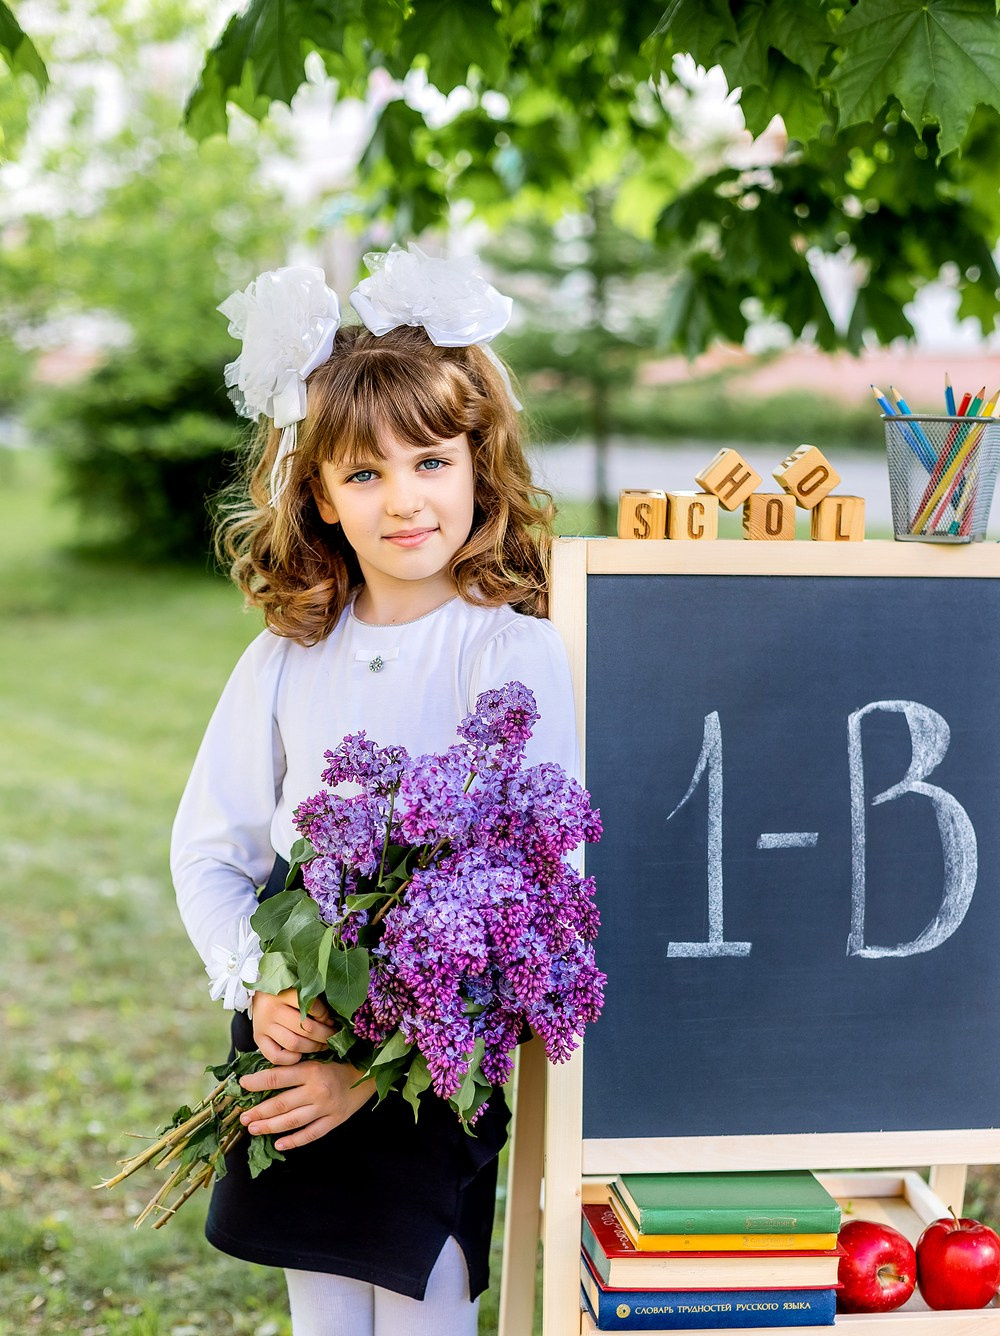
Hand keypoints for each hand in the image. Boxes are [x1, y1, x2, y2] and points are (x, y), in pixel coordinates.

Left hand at [239, 1059, 375, 1149]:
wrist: (368, 1074)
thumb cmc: (338, 1063)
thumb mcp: (317, 1058)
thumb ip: (295, 1066)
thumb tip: (263, 1075)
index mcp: (311, 1069)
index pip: (277, 1077)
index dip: (257, 1082)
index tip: (242, 1085)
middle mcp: (317, 1090)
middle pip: (281, 1103)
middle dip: (258, 1111)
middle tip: (243, 1117)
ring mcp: (326, 1108)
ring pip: (292, 1121)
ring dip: (270, 1127)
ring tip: (254, 1129)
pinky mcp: (334, 1121)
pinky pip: (311, 1134)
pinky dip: (294, 1141)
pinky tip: (279, 1144)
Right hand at [251, 988, 335, 1065]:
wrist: (259, 994)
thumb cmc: (283, 990)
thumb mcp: (296, 987)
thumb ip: (310, 1000)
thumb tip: (330, 1022)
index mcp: (283, 992)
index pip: (311, 1006)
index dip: (324, 1016)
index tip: (330, 1020)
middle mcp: (272, 1009)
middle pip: (305, 1028)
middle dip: (324, 1035)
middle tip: (332, 1036)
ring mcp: (263, 1025)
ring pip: (293, 1044)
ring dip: (312, 1047)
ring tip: (322, 1045)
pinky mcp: (258, 1039)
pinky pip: (275, 1056)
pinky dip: (291, 1059)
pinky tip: (300, 1055)